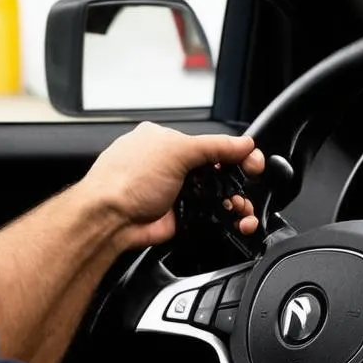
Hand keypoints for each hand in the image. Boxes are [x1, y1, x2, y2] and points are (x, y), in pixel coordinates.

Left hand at [82, 121, 264, 249]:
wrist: (110, 220)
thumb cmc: (126, 180)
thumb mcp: (175, 151)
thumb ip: (214, 147)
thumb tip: (243, 143)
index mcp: (166, 141)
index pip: (210, 144)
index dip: (234, 154)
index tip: (252, 163)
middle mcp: (170, 166)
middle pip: (217, 171)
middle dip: (237, 182)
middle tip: (247, 190)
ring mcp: (174, 192)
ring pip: (216, 196)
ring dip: (234, 203)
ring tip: (239, 209)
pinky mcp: (178, 216)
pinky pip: (208, 216)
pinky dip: (224, 219)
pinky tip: (234, 221)